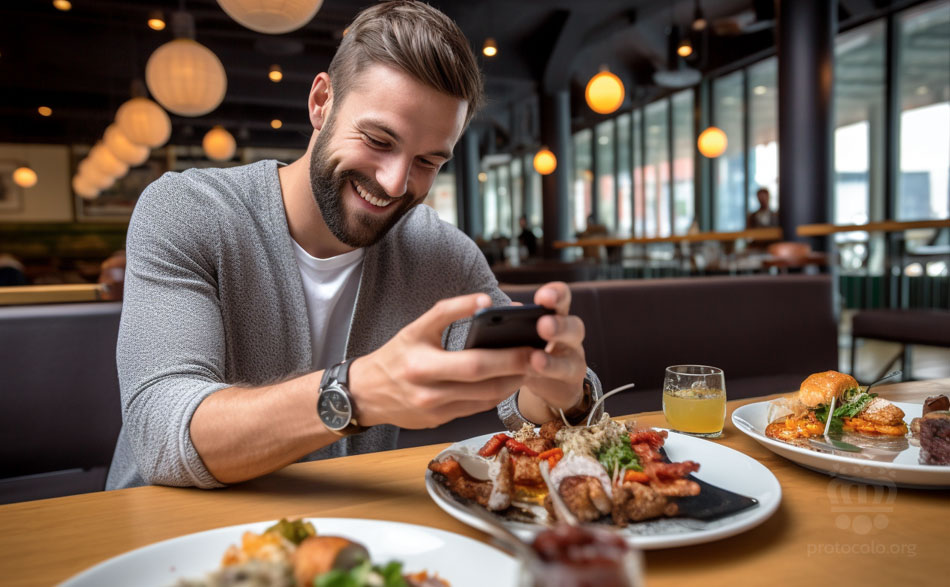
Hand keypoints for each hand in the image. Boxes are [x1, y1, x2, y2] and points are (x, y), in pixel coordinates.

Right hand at [349, 293, 534, 428]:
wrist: (366, 394)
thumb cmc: (395, 355)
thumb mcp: (416, 327)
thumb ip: (450, 311)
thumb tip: (486, 301)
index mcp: (422, 365)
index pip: (473, 363)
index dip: (505, 356)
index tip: (530, 345)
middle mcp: (429, 392)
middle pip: (484, 385)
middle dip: (516, 371)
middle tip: (539, 357)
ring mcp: (436, 411)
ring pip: (485, 400)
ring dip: (511, 384)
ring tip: (530, 367)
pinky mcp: (440, 422)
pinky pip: (476, 409)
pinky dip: (495, 395)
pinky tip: (508, 381)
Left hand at [517, 282, 587, 420]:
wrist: (549, 381)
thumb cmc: (530, 347)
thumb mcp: (521, 332)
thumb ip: (514, 321)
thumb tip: (505, 310)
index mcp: (557, 315)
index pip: (562, 298)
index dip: (556, 294)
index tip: (543, 297)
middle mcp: (570, 334)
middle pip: (574, 327)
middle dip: (559, 326)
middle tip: (543, 325)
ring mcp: (574, 359)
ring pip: (571, 359)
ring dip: (553, 359)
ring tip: (536, 358)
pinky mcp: (571, 380)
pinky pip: (563, 377)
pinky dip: (548, 374)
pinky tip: (534, 372)